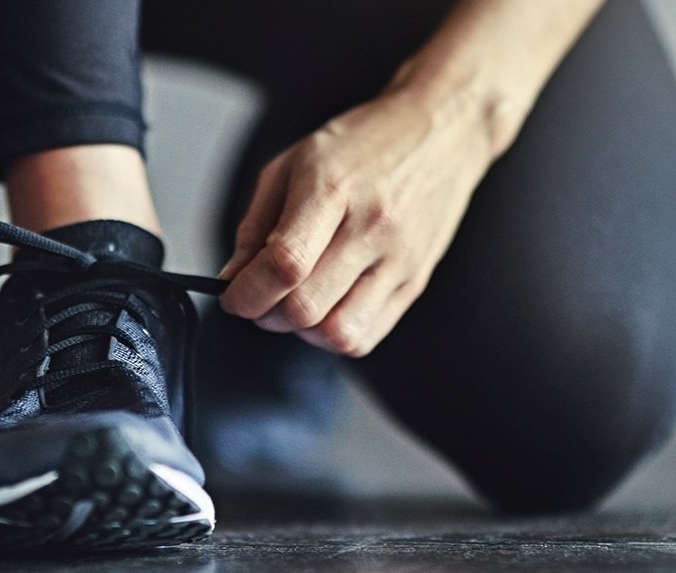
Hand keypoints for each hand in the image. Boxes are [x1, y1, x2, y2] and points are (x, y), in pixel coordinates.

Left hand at [217, 90, 494, 355]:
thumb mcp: (295, 162)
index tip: (234, 296)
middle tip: (260, 299)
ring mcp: (400, 259)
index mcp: (333, 188)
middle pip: (307, 306)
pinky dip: (335, 335)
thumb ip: (257, 223)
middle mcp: (372, 227)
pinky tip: (328, 306)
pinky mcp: (416, 281)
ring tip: (297, 303)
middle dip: (266, 315)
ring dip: (303, 331)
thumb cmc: (365, 143)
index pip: (285, 263)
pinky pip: (368, 336)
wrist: (441, 133)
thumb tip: (233, 278)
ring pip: (339, 333)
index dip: (247, 293)